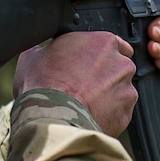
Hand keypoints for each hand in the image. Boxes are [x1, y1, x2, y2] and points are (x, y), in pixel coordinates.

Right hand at [14, 31, 138, 135]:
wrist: (51, 118)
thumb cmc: (43, 85)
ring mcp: (126, 90)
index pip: (114, 44)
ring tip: (83, 104)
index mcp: (103, 42)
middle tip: (82, 86)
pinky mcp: (125, 114)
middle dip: (104, 77)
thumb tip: (42, 51)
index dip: (99, 55)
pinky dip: (107, 116)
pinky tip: (87, 116)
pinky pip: (118, 114)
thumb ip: (47, 49)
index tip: (89, 64)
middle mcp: (121, 64)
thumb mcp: (32, 56)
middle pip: (118, 68)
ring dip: (107, 97)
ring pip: (120, 92)